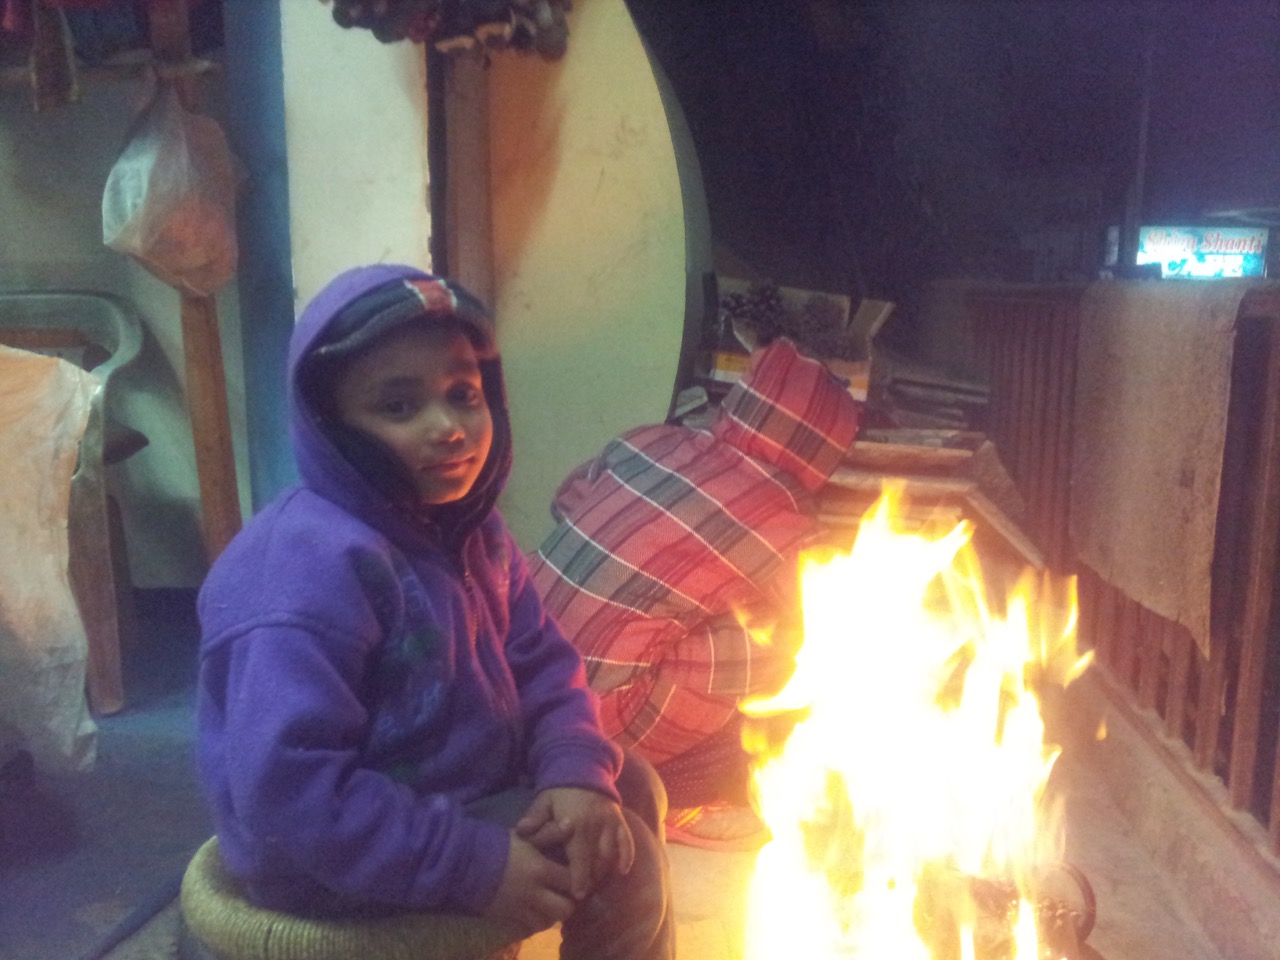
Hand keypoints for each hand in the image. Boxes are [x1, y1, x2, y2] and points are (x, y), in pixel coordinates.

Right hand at [481, 832, 575, 934]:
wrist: (465, 864)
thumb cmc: (498, 845)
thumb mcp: (526, 835)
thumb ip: (551, 832)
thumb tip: (572, 824)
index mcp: (540, 870)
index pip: (571, 881)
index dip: (577, 879)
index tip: (575, 875)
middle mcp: (533, 893)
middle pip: (565, 909)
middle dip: (568, 902)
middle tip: (565, 892)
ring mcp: (520, 909)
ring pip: (548, 922)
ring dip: (552, 913)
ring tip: (550, 901)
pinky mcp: (508, 919)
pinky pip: (531, 927)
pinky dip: (536, 920)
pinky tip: (534, 909)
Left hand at [515, 787, 635, 899]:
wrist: (583, 767)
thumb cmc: (559, 790)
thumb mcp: (543, 801)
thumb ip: (534, 819)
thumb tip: (521, 832)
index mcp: (576, 824)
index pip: (579, 858)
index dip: (579, 878)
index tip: (577, 894)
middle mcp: (596, 826)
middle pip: (597, 861)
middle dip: (591, 879)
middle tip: (583, 892)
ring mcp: (610, 823)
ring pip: (611, 854)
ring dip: (604, 870)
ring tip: (595, 883)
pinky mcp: (620, 820)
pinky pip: (627, 841)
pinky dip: (626, 856)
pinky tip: (622, 870)